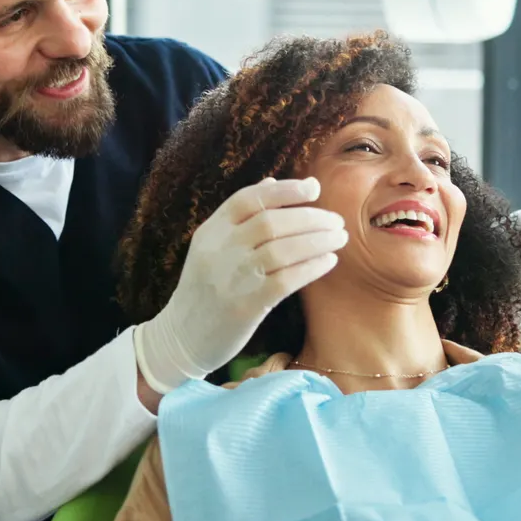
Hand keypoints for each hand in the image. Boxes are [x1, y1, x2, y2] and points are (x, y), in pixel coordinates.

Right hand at [134, 178, 347, 394]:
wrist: (180, 338)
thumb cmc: (203, 290)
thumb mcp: (210, 247)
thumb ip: (239, 216)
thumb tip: (271, 182)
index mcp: (210, 231)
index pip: (248, 198)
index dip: (284, 190)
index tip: (314, 188)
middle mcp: (219, 249)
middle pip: (271, 221)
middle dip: (311, 218)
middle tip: (337, 221)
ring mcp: (231, 277)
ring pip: (282, 249)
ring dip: (317, 241)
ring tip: (339, 239)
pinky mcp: (245, 306)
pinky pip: (286, 280)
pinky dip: (311, 268)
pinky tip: (328, 262)